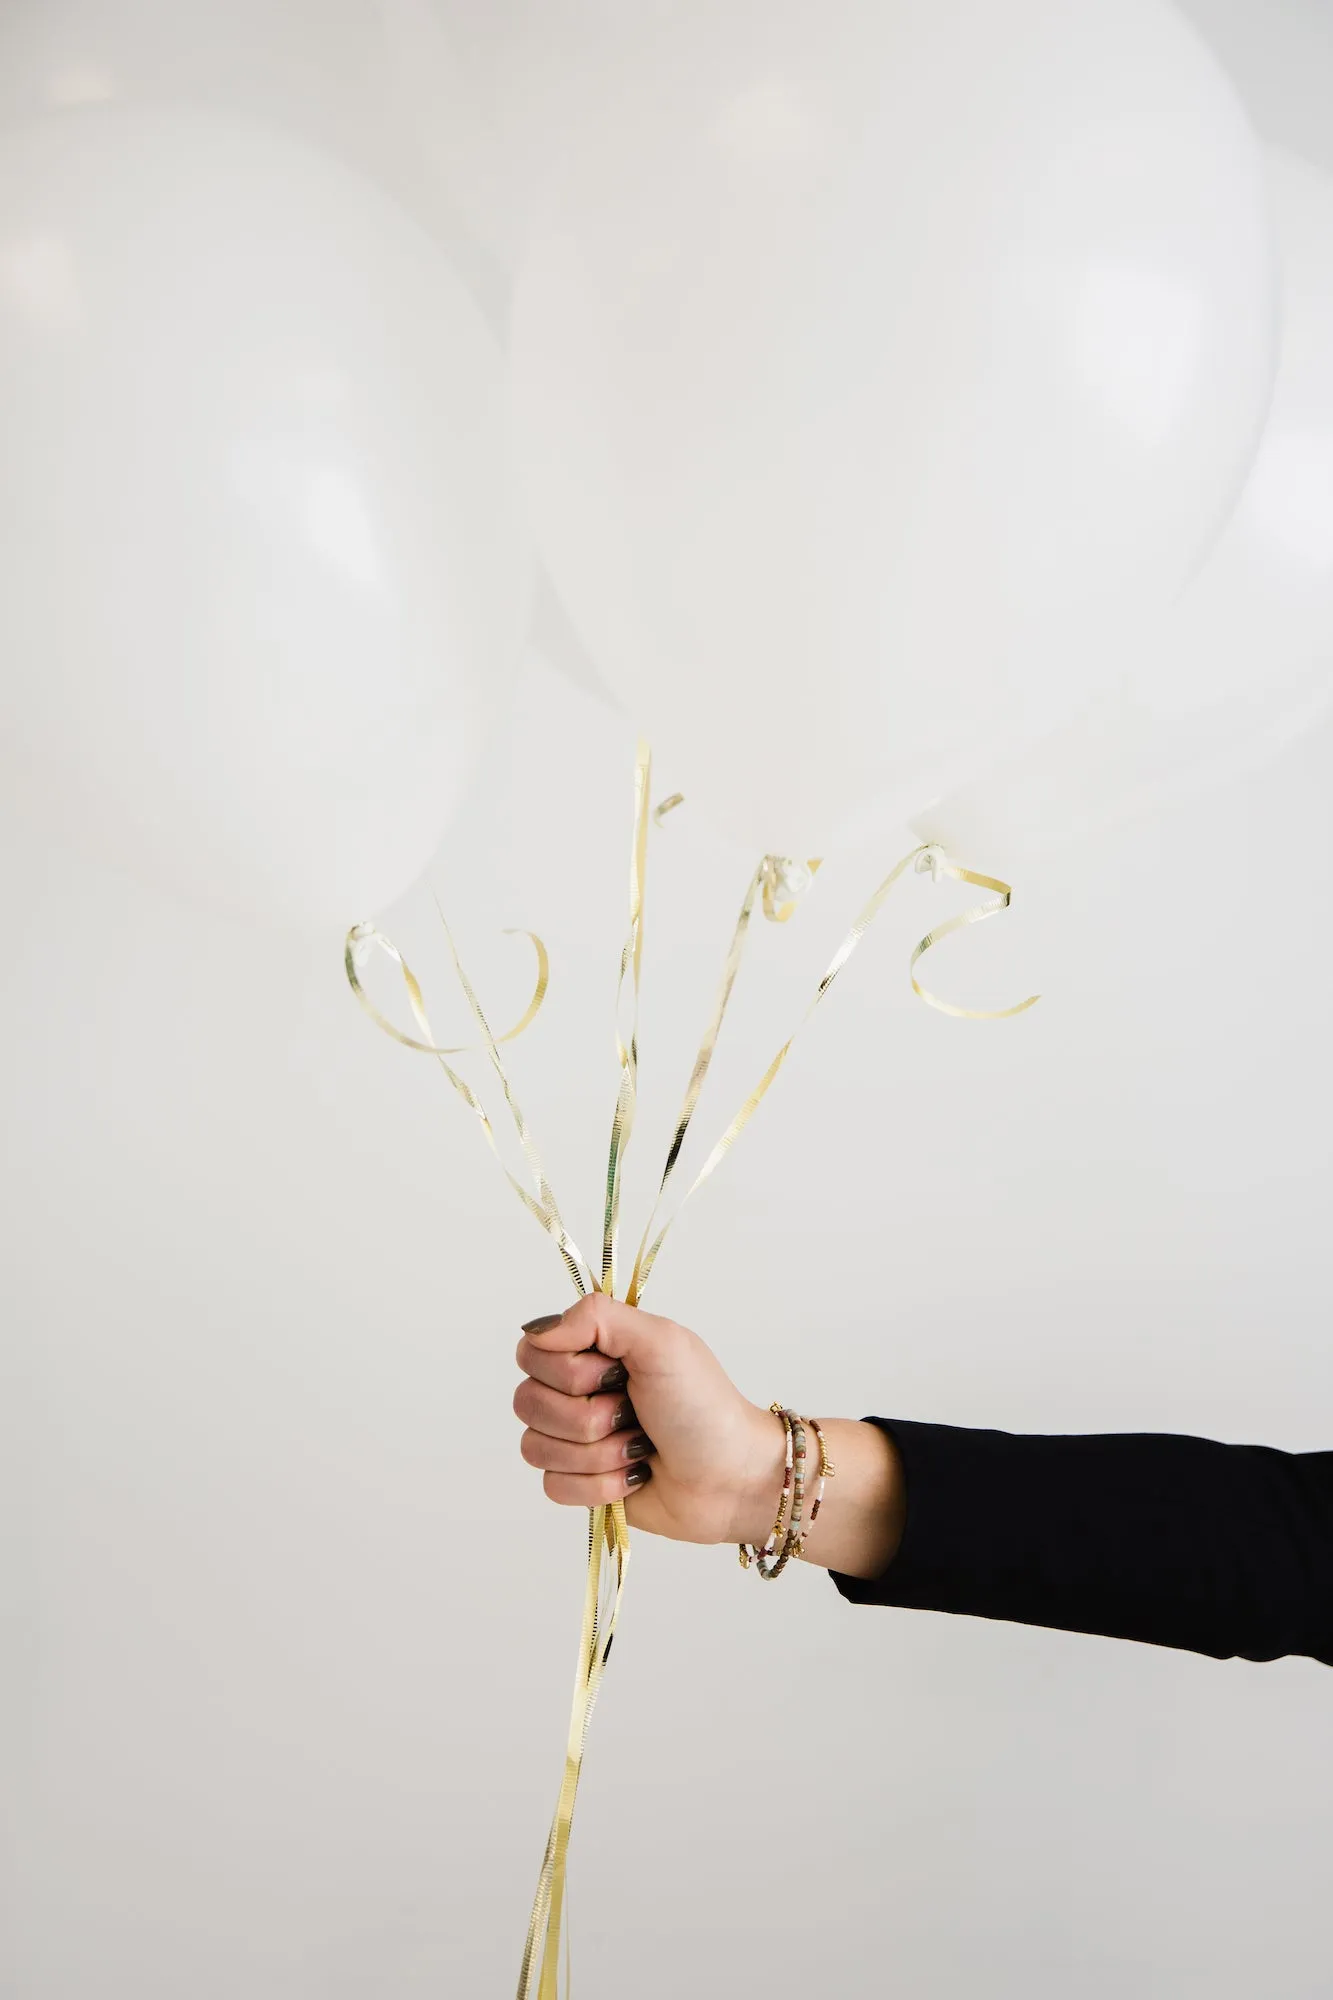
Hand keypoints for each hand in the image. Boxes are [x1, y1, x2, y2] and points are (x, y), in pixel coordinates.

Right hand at [512, 1296, 905, 1575]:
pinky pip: (553, 1486)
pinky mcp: (579, 1484)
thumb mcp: (661, 1342)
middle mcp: (577, 1391)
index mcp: (593, 1349)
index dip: (568, 1369)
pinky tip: (633, 1477)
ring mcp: (575, 1439)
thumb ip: (596, 1317)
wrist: (732, 1478)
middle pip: (527, 1402)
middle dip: (589, 1415)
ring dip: (598, 1452)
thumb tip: (537, 1332)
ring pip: (536, 1447)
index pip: (531, 1352)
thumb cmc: (705, 1407)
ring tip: (639, 1446)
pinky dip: (599, 1485)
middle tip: (634, 1412)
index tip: (616, 1372)